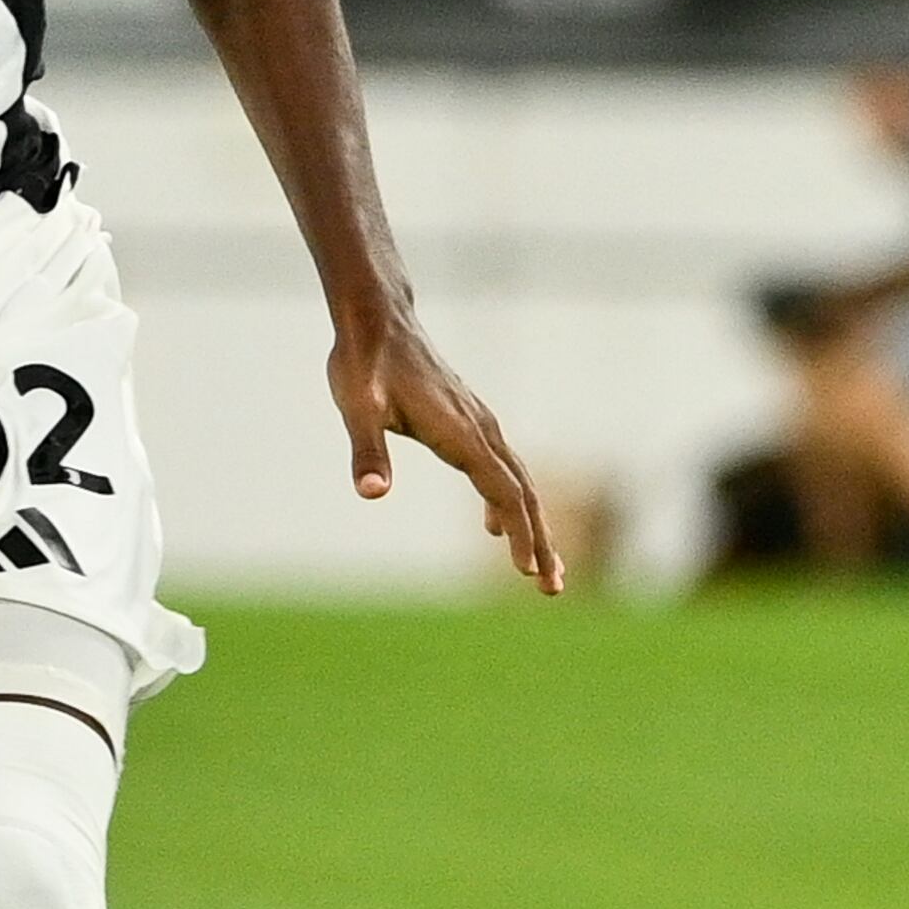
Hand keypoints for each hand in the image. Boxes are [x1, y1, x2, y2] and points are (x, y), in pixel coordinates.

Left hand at [331, 308, 560, 592]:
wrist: (377, 318)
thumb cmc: (364, 362)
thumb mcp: (356, 406)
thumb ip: (366, 451)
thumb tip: (370, 493)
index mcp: (461, 433)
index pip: (503, 492)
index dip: (521, 533)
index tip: (528, 572)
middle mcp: (480, 429)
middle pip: (523, 493)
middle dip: (540, 541)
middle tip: (551, 589)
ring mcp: (479, 424)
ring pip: (517, 481)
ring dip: (532, 526)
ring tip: (540, 570)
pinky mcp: (469, 421)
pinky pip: (500, 468)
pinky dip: (508, 501)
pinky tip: (495, 526)